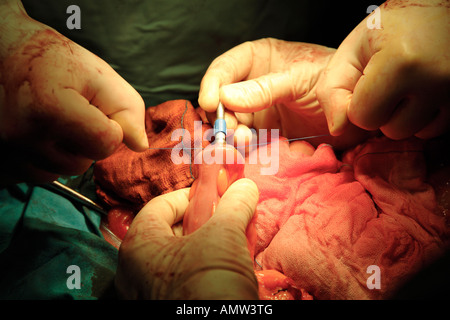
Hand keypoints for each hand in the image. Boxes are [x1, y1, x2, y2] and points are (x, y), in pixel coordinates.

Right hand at [0, 1, 147, 184]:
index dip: (110, 128)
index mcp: (49, 109)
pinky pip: (38, 175)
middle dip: (86, 142)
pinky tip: (38, 134)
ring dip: (66, 152)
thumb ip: (128, 111)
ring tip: (53, 122)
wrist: (9, 57)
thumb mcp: (101, 77)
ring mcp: (6, 152)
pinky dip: (45, 160)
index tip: (97, 110)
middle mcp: (21, 135)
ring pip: (60, 173)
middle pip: (82, 164)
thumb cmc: (57, 64)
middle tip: (71, 112)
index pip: (105, 145)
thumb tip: (140, 146)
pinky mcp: (1, 164)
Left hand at [114, 178, 258, 299]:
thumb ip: (233, 206)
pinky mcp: (167, 306)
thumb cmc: (209, 283)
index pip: (161, 205)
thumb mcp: (224, 237)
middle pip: (171, 232)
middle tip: (228, 219)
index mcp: (138, 245)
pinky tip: (228, 271)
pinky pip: (183, 281)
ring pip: (179, 258)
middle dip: (204, 222)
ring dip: (207, 246)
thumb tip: (245, 185)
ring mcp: (149, 294)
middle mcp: (135, 271)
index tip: (216, 195)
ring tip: (233, 242)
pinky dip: (204, 269)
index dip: (191, 196)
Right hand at [198, 38, 370, 149]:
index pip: (224, 69)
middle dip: (224, 118)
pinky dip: (250, 153)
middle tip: (233, 131)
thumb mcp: (298, 78)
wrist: (360, 110)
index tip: (211, 102)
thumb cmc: (335, 79)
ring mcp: (260, 114)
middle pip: (223, 103)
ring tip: (247, 142)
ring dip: (235, 138)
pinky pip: (250, 147)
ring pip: (233, 128)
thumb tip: (225, 98)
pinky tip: (260, 153)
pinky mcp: (269, 138)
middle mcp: (253, 88)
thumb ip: (263, 88)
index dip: (212, 84)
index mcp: (258, 61)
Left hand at [317, 0, 449, 139]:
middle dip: (383, 111)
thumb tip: (337, 130)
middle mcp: (436, 78)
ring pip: (415, 133)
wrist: (439, 9)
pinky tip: (423, 90)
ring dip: (404, 115)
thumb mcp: (353, 50)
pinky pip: (436, 129)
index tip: (367, 82)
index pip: (364, 118)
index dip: (358, 104)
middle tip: (389, 80)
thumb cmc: (392, 27)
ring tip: (407, 83)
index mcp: (401, 63)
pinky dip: (425, 115)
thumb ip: (333, 90)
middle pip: (391, 130)